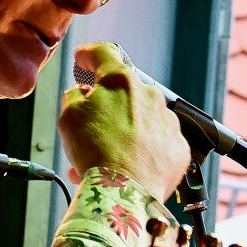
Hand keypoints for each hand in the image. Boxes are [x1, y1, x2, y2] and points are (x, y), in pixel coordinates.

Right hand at [57, 43, 191, 199]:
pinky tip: (126, 166)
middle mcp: (150, 96)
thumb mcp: (68, 117)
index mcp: (121, 81)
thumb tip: (82, 95)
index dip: (89, 54)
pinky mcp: (178, 148)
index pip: (104, 53)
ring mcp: (167, 122)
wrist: (124, 192)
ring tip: (105, 157)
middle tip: (90, 129)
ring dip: (123, 132)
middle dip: (107, 108)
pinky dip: (143, 151)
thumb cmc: (96, 153)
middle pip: (124, 94)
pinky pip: (157, 143)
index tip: (84, 59)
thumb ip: (74, 97)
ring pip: (141, 121)